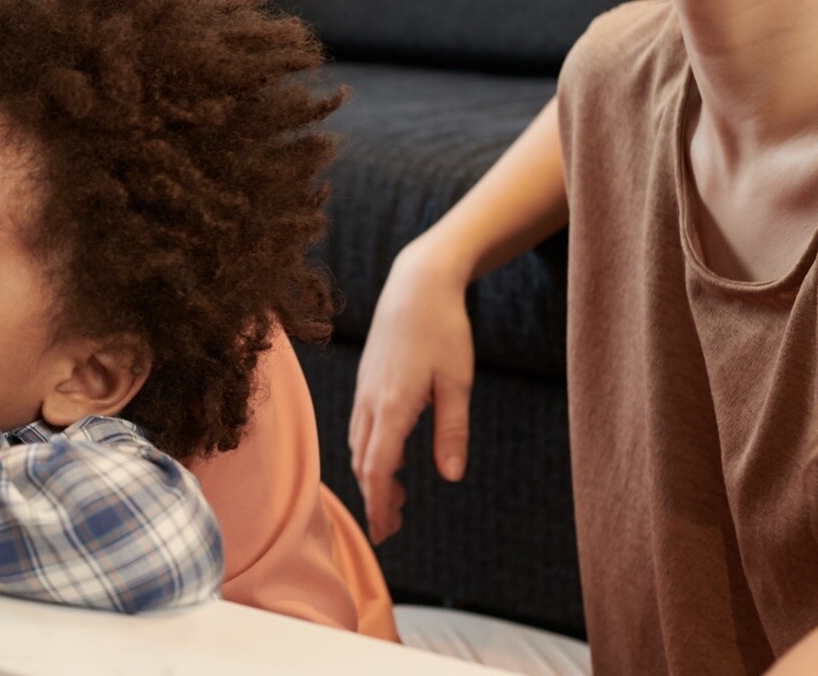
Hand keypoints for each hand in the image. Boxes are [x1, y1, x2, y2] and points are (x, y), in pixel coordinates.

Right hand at [348, 245, 477, 543]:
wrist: (416, 284)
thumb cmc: (443, 330)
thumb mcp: (458, 383)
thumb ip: (452, 431)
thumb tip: (451, 477)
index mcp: (392, 405)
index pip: (377, 468)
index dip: (378, 504)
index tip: (384, 532)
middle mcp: (370, 402)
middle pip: (363, 463)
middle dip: (374, 498)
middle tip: (391, 529)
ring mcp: (364, 390)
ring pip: (359, 446)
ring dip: (372, 477)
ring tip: (396, 500)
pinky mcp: (367, 381)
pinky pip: (360, 427)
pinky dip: (370, 452)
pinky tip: (388, 458)